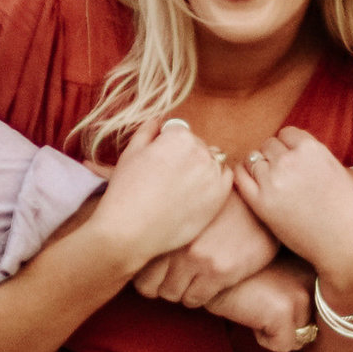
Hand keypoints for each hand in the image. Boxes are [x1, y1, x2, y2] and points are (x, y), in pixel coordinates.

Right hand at [95, 118, 231, 266]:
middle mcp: (201, 151)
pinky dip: (216, 180)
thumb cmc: (126, 191)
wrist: (130, 231)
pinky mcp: (220, 198)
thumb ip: (148, 130)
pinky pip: (226, 178)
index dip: (166, 144)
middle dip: (185, 155)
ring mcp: (213, 175)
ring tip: (180, 186)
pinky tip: (198, 191)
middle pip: (197, 145)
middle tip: (166, 176)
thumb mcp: (131, 152)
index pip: (179, 130)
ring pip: (212, 160)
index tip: (157, 160)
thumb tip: (159, 120)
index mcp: (179, 136)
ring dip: (200, 167)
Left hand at [132, 193, 276, 308]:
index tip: (154, 274)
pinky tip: (205, 285)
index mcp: (164, 225)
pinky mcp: (218, 272)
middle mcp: (175, 242)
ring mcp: (197, 258)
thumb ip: (162, 222)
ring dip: (179, 291)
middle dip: (159, 286)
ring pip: (171, 294)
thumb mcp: (186, 206)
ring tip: (190, 281)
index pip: (136, 266)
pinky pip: (194, 299)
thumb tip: (133, 237)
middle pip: (149, 285)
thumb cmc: (221, 204)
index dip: (144, 275)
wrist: (260, 207)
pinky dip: (196, 297)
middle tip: (172, 280)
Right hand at [206, 257, 318, 351]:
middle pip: (310, 327)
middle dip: (284, 326)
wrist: (211, 269)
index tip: (267, 296)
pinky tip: (250, 314)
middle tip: (258, 303)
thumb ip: (297, 292)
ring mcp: (300, 295)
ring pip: (300, 338)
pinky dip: (263, 339)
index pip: (316, 314)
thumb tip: (308, 332)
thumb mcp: (277, 278)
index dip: (289, 315)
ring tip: (254, 307)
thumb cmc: (239, 277)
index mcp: (312, 270)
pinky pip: (283, 346)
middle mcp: (312, 280)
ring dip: (274, 331)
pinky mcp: (284, 311)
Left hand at [229, 126, 352, 299]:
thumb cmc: (347, 210)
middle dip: (274, 157)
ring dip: (259, 168)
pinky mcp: (260, 202)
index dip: (288, 147)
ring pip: (253, 159)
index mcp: (311, 148)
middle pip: (268, 145)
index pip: (286, 134)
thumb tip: (292, 148)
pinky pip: (240, 176)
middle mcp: (290, 160)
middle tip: (283, 176)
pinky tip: (251, 184)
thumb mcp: (336, 170)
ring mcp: (272, 180)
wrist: (345, 244)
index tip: (294, 162)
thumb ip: (313, 155)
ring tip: (272, 184)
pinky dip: (243, 175)